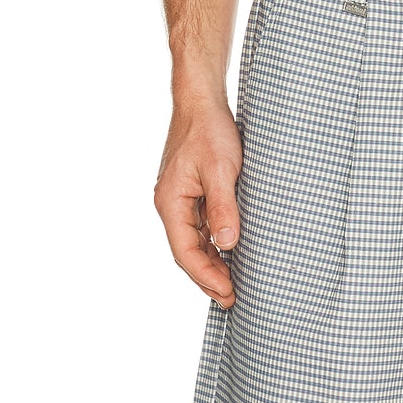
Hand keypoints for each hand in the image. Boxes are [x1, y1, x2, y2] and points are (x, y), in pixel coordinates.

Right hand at [154, 98, 242, 308]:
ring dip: (212, 266)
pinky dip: (214, 248)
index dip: (206, 276)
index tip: (228, 293)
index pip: (185, 251)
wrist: (202, 101)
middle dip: (208, 279)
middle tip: (232, 301)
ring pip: (194, 244)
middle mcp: (170, 205)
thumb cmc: (210, 130)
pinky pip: (200, 230)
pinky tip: (229, 259)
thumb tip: (227, 244)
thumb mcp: (220, 170)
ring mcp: (180, 201)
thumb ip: (223, 208)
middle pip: (187, 253)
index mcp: (170, 202)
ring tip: (232, 288)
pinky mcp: (192, 195)